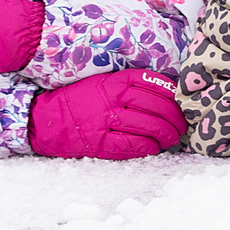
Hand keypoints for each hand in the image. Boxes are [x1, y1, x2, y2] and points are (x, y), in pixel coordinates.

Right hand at [27, 69, 184, 159]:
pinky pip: (132, 146)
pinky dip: (148, 147)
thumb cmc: (79, 99)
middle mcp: (112, 99)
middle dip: (175, 118)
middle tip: (182, 125)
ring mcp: (106, 121)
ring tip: (173, 138)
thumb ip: (129, 84)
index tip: (183, 101)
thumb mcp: (103, 82)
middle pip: (157, 106)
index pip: (154, 83)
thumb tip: (165, 91)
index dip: (174, 94)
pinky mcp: (99, 142)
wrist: (45, 119)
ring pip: (149, 127)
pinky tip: (155, 148)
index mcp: (115, 81)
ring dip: (166, 134)